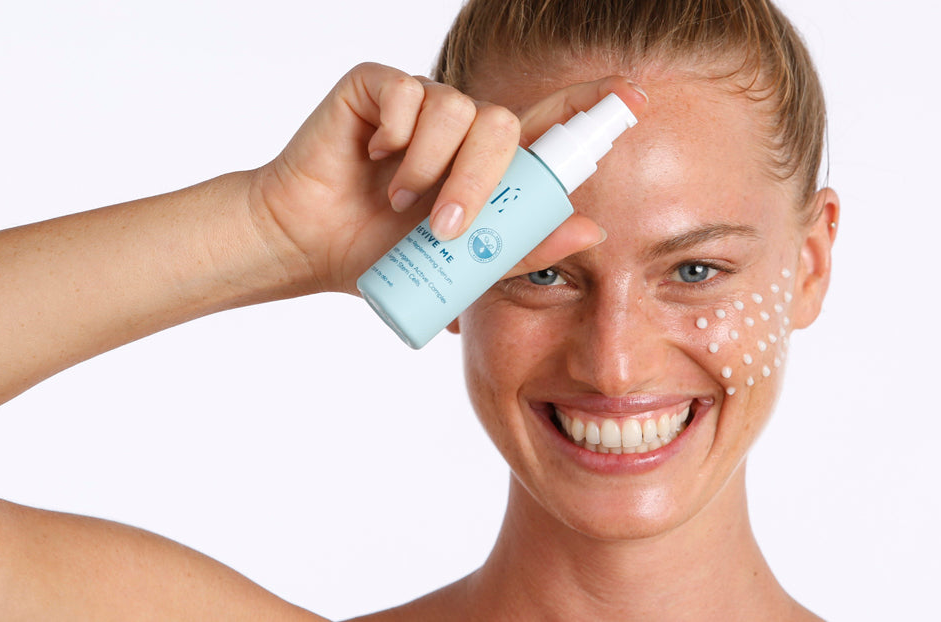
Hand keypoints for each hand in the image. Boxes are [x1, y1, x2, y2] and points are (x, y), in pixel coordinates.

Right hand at [245, 62, 647, 294]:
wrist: (306, 248)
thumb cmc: (382, 255)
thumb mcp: (463, 267)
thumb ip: (525, 249)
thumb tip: (592, 231)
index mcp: (490, 164)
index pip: (549, 125)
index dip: (591, 104)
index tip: (635, 93)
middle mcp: (462, 127)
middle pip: (505, 124)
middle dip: (483, 180)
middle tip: (448, 228)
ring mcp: (422, 103)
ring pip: (461, 110)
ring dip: (435, 168)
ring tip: (399, 205)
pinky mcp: (378, 87)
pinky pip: (411, 93)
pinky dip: (399, 136)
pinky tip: (374, 161)